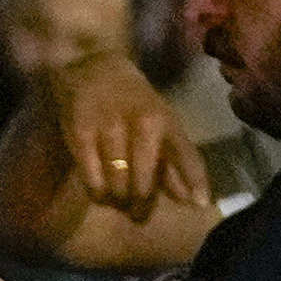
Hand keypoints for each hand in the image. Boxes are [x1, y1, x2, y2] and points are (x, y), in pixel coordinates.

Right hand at [0, 52, 213, 270]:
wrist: (93, 67)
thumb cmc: (132, 100)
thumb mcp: (161, 123)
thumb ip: (174, 162)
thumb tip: (190, 200)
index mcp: (167, 120)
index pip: (187, 156)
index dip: (195, 182)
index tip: (200, 205)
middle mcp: (142, 124)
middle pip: (144, 181)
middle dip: (140, 203)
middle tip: (136, 212)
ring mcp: (109, 129)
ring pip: (117, 184)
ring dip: (118, 199)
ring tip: (117, 201)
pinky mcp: (80, 134)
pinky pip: (91, 178)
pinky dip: (97, 191)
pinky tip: (99, 191)